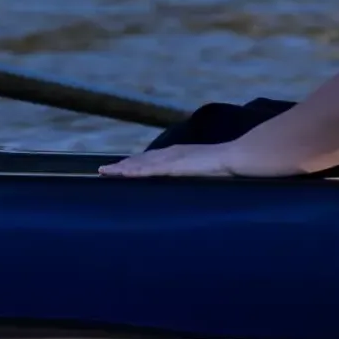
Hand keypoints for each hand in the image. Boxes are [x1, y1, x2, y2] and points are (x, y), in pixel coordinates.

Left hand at [99, 143, 236, 177]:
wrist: (235, 157)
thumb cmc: (223, 167)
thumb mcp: (202, 172)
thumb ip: (192, 176)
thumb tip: (188, 185)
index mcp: (177, 155)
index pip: (149, 160)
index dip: (133, 164)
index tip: (118, 169)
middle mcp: (170, 153)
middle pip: (140, 160)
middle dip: (121, 166)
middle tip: (103, 171)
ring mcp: (172, 158)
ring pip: (141, 164)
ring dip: (122, 168)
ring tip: (105, 172)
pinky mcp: (175, 165)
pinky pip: (152, 169)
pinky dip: (136, 171)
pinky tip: (124, 174)